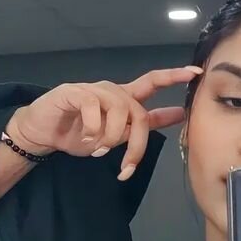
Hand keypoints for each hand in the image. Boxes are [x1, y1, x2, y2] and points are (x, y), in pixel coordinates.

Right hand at [7, 66, 201, 180]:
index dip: (174, 77)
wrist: (43, 133)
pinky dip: (93, 130)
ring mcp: (94, 90)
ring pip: (119, 112)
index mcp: (124, 99)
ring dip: (111, 138)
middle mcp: (112, 91)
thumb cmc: (79, 134)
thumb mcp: (117, 136)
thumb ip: (144, 126)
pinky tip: (85, 138)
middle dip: (137, 145)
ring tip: (97, 150)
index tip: (197, 73)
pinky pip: (94, 110)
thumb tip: (178, 115)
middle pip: (139, 113)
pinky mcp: (74, 93)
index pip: (153, 82)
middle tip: (126, 167)